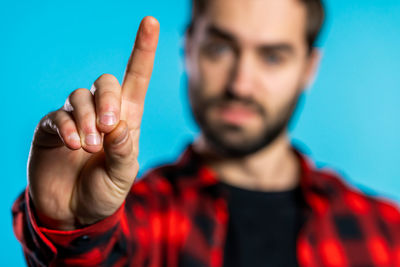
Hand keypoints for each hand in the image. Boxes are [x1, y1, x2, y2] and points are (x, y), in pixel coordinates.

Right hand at [28, 16, 159, 229]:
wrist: (75, 212)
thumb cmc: (105, 190)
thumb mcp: (123, 174)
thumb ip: (124, 149)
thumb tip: (119, 124)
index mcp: (127, 119)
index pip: (137, 78)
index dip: (143, 50)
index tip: (151, 21)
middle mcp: (102, 112)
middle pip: (106, 82)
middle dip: (107, 100)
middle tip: (108, 128)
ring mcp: (75, 118)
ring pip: (80, 96)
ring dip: (87, 120)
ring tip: (91, 147)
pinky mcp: (52, 128)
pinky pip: (57, 116)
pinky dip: (68, 128)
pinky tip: (76, 145)